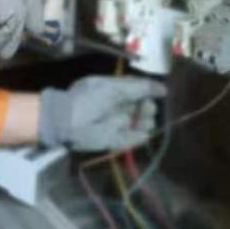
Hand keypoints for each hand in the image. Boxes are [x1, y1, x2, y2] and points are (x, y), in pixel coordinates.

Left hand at [38, 76, 166, 150]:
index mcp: (116, 90)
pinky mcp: (115, 141)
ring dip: (144, 121)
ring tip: (139, 120)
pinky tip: (138, 133)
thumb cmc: (88, 100)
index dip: (150, 91)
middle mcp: (119, 107)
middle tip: (145, 108)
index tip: (162, 93)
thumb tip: (162, 88)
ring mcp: (118, 124)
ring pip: (142, 124)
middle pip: (143, 107)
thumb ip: (138, 87)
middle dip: (147, 108)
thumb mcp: (113, 88)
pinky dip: (138, 136)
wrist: (67, 122)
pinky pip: (134, 139)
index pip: (139, 89)